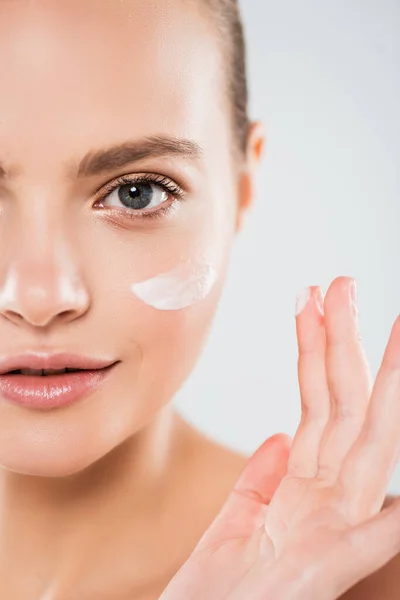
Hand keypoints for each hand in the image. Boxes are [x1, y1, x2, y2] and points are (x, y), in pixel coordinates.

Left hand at [160, 276, 399, 599]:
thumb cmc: (223, 590)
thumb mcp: (238, 522)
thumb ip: (262, 478)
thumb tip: (278, 437)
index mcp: (303, 486)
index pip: (317, 402)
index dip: (316, 351)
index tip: (313, 303)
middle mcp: (326, 496)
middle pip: (341, 403)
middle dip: (343, 341)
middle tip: (341, 283)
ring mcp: (336, 527)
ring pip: (366, 438)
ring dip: (379, 381)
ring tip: (385, 322)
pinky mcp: (335, 566)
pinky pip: (382, 529)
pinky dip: (397, 506)